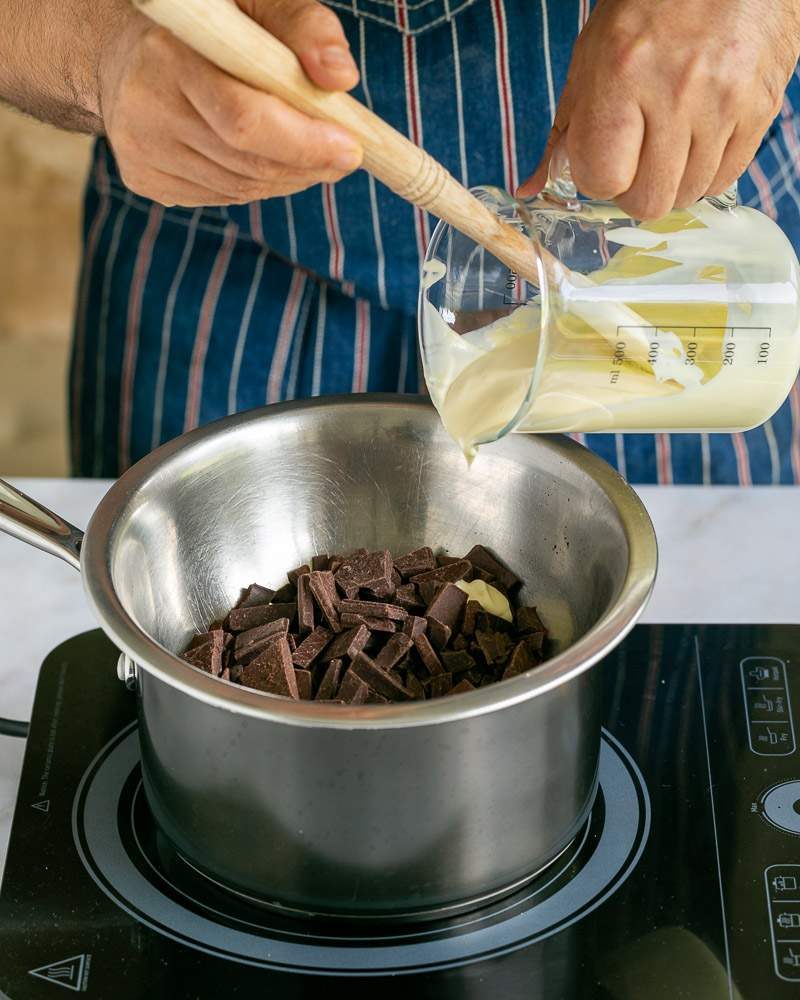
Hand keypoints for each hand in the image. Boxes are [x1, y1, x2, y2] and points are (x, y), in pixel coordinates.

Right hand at [98, 0, 362, 206]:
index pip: (244, 120)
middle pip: (246, 162)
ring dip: (288, 178)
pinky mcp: (144, 178)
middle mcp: (145, 108)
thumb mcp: (254, 4)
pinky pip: (221, 196)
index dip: (304, 142)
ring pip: (239, 187)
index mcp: (167, 56)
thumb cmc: (209, 23)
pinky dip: (258, 184)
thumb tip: (340, 78)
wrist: (125, 47)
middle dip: (307, 165)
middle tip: (344, 156)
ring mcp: (140, 150)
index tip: (350, 148)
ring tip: (311, 156)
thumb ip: (304, 27)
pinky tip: (266, 160)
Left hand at [518, 0, 799, 218]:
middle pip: (648, 201)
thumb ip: (564, 131)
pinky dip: (707, 173)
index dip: (598, 178)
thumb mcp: (592, 59)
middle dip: (635, 191)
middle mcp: (675, 91)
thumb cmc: (652, 8)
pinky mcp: (759, 107)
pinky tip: (698, 141)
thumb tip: (530, 188)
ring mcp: (723, 101)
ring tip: (670, 142)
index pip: (602, 179)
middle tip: (637, 161)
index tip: (604, 159)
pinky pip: (726, 179)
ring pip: (688, 195)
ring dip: (672, 183)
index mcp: (621, 75)